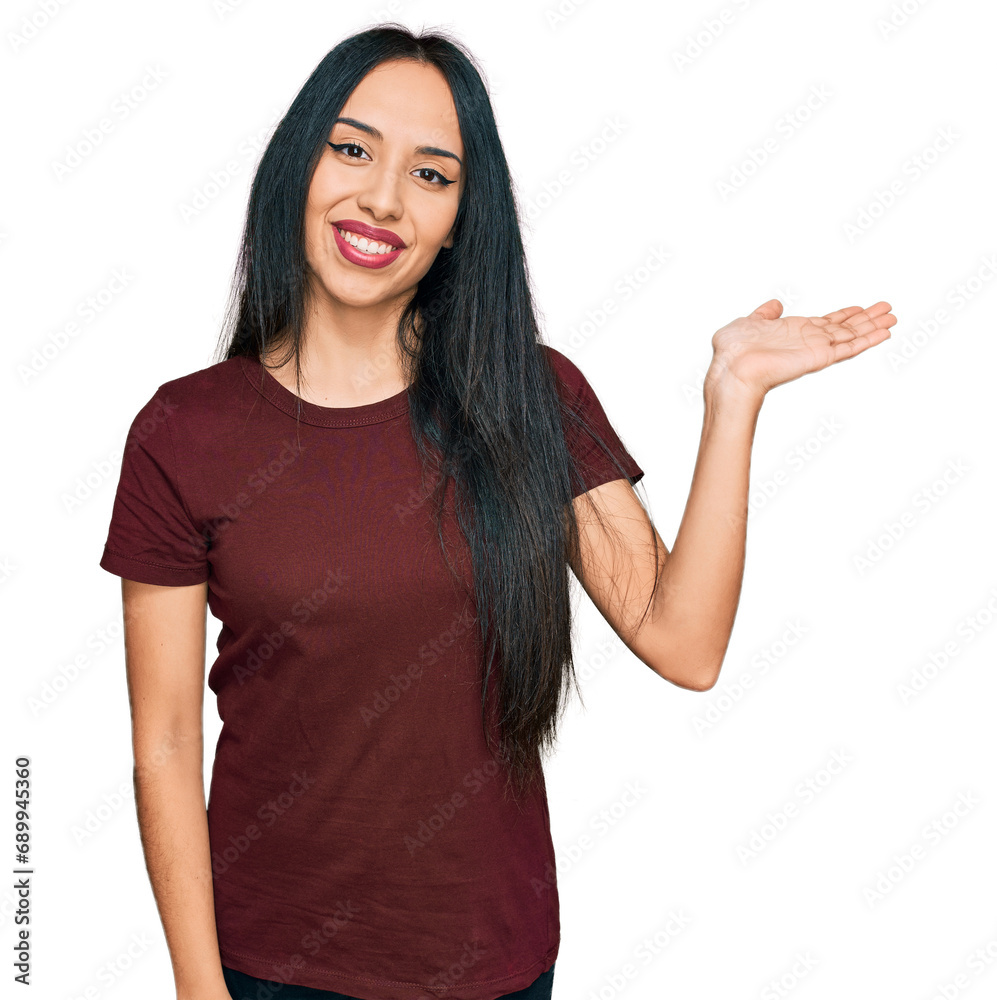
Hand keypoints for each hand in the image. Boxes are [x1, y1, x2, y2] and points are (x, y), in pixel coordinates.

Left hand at [706, 298, 895, 400]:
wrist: (733, 369)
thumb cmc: (734, 352)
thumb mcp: (749, 322)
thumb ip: (764, 314)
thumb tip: (774, 304)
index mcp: (794, 332)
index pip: (826, 322)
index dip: (845, 315)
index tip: (861, 308)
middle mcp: (809, 341)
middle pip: (845, 328)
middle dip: (867, 319)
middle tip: (888, 309)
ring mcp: (816, 350)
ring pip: (852, 336)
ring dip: (873, 327)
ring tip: (893, 318)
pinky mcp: (820, 358)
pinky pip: (849, 348)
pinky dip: (868, 340)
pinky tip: (885, 332)